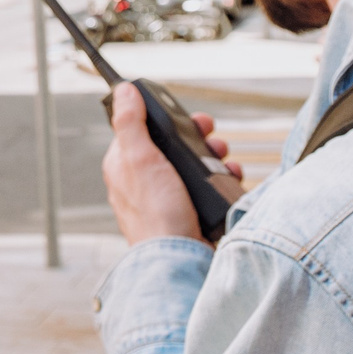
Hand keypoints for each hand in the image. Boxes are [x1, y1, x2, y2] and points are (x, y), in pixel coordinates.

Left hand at [102, 87, 239, 245]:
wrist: (179, 261)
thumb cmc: (156, 214)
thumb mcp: (140, 159)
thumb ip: (130, 123)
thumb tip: (123, 91)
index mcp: (124, 167)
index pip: (142, 130)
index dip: (165, 119)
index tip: (186, 116)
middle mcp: (142, 182)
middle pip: (172, 146)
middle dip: (197, 138)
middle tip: (213, 137)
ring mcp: (166, 198)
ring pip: (193, 165)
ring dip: (214, 157)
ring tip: (224, 160)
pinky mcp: (188, 212)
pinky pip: (206, 187)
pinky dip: (221, 180)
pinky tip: (229, 179)